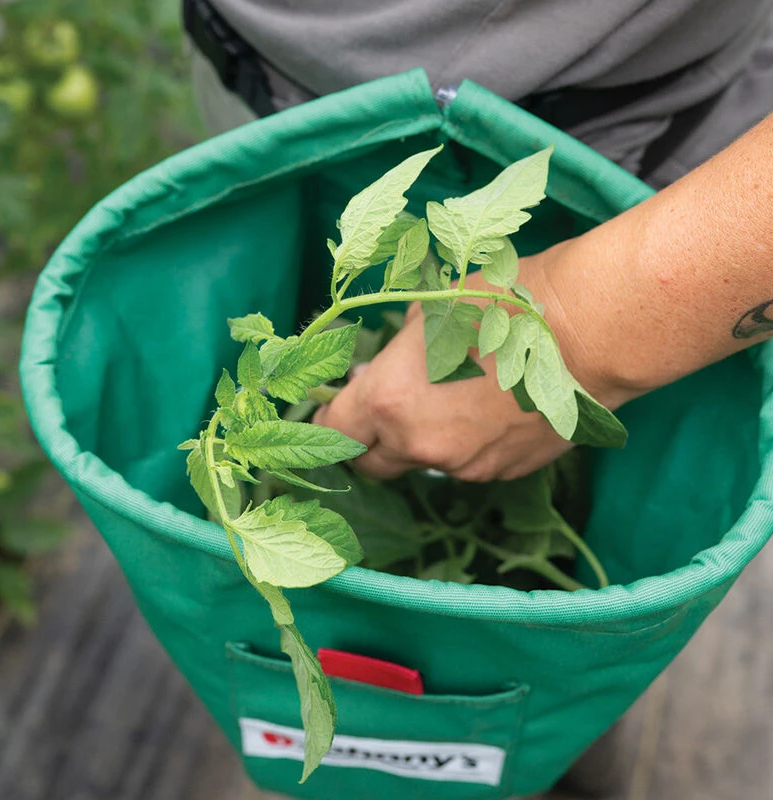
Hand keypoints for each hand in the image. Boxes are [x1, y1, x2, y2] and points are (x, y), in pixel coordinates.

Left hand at [312, 268, 581, 481]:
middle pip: (374, 465)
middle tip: (385, 411)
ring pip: (426, 462)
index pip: (336, 432)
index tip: (333, 413)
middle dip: (371, 443)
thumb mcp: (430, 315)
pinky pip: (469, 463)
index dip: (328, 423)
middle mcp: (420, 444)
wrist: (587, 331)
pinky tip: (491, 407)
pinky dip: (466, 443)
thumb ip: (393, 357)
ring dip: (424, 440)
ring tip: (455, 395)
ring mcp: (464, 464)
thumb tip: (378, 375)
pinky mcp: (503, 471)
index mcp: (389, 401)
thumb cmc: (503, 304)